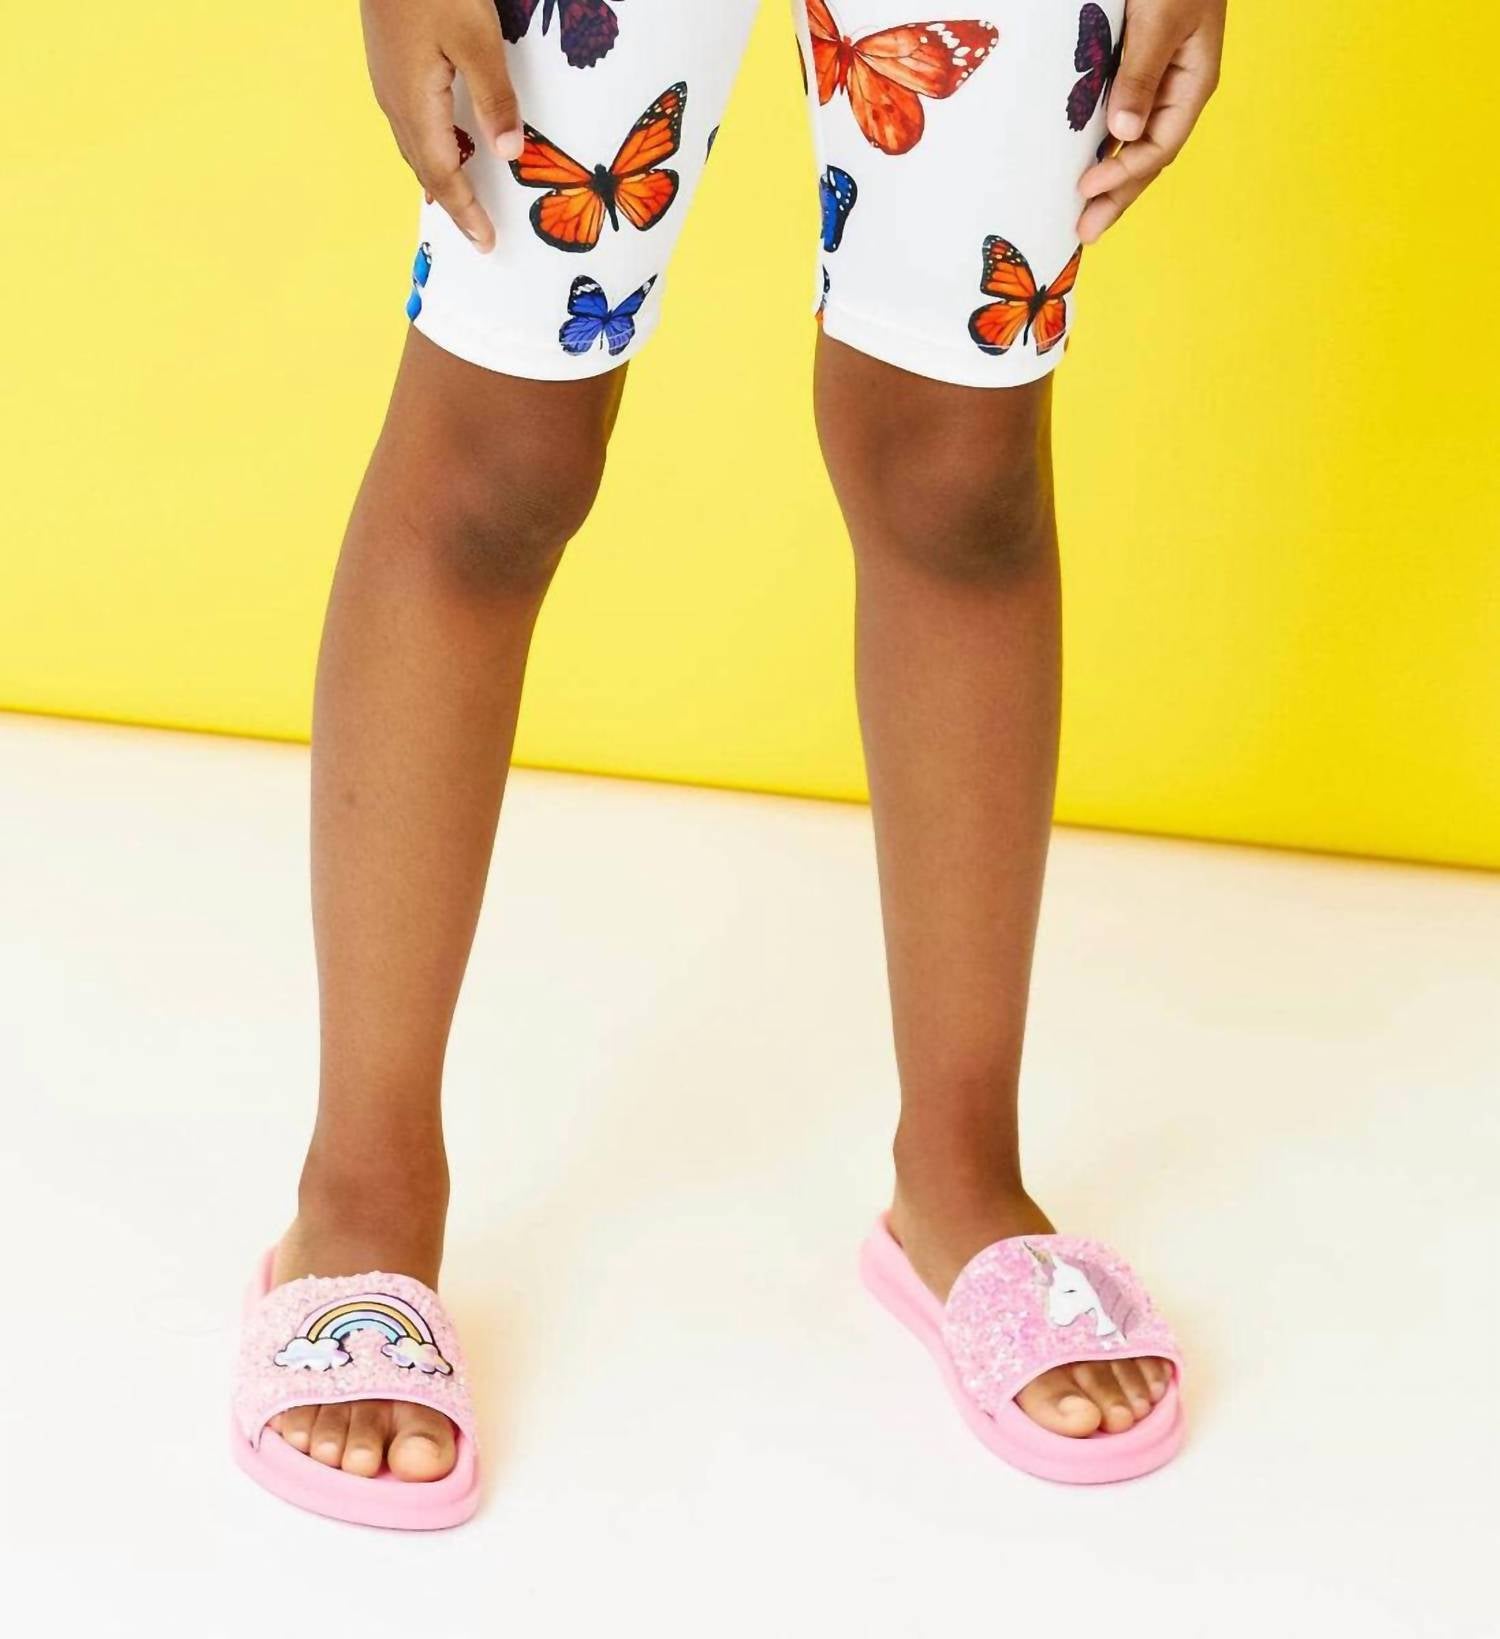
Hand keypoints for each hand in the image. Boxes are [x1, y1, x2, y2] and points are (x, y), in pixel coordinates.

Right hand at [360, 0, 524, 251]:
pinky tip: (442, 150)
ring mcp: (388, 83)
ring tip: (461, 204)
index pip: (444, 176)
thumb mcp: (476, 38)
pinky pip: (410, 126)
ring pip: (414, 149)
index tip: (486, 242)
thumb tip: (509, 154)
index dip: (466, 212)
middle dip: (452, 206)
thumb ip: (493, 96)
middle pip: (425, 170)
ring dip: (439, 181)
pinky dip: (430, 151)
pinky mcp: (390, 64)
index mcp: (415, 105)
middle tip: (478, 235)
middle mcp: (395, 102)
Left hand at [1077, 0, 1225, 243]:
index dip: (1125, 174)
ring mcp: (1157, 85)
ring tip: (1082, 215)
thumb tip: (1123, 135)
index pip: (1160, 146)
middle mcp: (1176, 92)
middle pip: (1147, 158)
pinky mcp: (1133, 74)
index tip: (1086, 189)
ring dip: (1108, 180)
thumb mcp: (1160, 18)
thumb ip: (1142, 73)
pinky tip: (1083, 167)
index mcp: (1192, 84)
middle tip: (1084, 233)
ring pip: (1132, 144)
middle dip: (1117, 197)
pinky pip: (1117, 121)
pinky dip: (1101, 148)